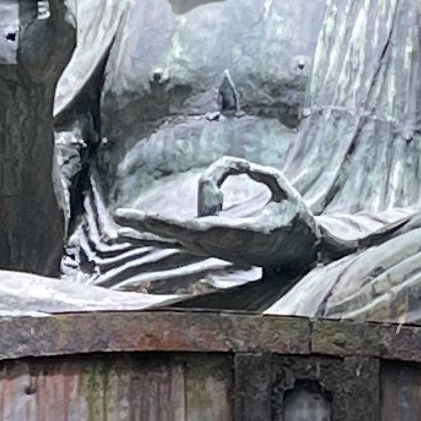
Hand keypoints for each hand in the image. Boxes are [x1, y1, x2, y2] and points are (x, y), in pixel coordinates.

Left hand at [123, 158, 320, 271]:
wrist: (301, 254)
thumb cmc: (297, 220)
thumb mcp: (287, 191)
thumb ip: (263, 174)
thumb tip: (238, 166)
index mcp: (244, 234)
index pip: (203, 227)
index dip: (175, 222)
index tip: (152, 219)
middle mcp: (225, 245)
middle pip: (180, 233)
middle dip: (152, 223)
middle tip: (121, 216)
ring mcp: (216, 250)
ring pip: (175, 235)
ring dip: (148, 227)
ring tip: (119, 219)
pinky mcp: (211, 248)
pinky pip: (178, 240)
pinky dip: (155, 234)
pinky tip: (130, 234)